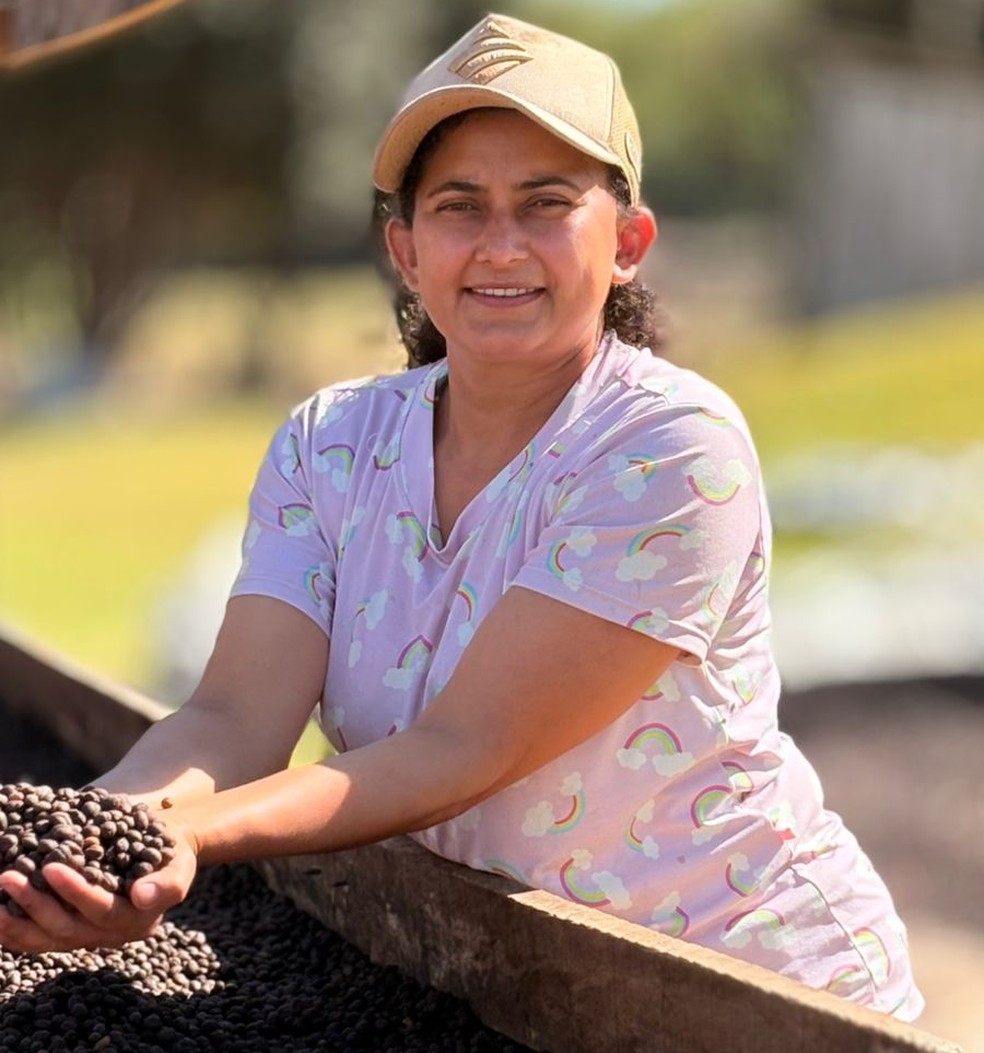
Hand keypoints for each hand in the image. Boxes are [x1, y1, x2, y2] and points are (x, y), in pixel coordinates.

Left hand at [0, 819, 197, 953]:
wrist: (158, 850)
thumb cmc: (169, 851)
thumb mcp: (180, 863)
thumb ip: (167, 883)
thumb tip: (142, 896)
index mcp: (138, 922)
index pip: (102, 911)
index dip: (75, 892)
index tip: (52, 867)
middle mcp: (109, 936)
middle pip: (66, 928)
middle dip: (35, 903)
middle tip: (9, 875)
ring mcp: (85, 938)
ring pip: (45, 940)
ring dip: (15, 922)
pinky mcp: (66, 933)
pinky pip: (36, 940)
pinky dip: (12, 930)